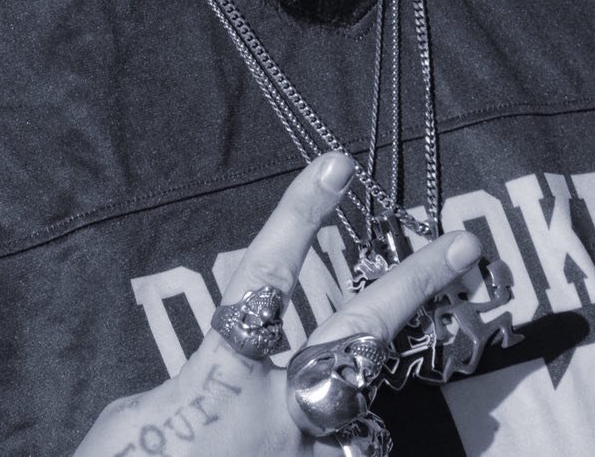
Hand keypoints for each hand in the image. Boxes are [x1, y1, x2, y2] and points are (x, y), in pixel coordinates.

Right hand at [71, 153, 481, 455]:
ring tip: (322, 413)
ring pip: (361, 420)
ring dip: (351, 412)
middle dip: (416, 284)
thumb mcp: (129, 423)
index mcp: (220, 382)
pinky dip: (326, 455)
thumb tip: (219, 384)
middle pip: (361, 335)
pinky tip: (293, 451)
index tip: (336, 165)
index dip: (300, 218)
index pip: (266, 280)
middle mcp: (279, 420)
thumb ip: (189, 389)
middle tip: (465, 242)